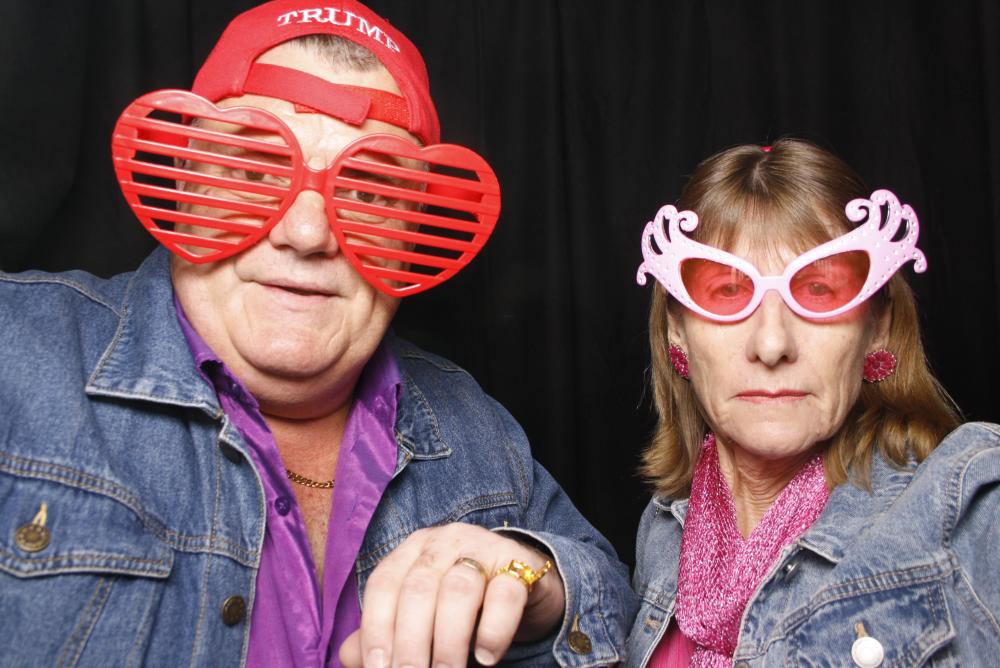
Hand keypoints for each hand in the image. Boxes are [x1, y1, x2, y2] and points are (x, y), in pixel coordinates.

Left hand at [338, 522, 564, 667]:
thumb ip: (386, 633)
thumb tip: (349, 656)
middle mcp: (444, 541)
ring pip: (459, 590)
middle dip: (410, 642)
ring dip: (448, 641)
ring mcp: (483, 548)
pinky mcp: (518, 564)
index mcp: (412, 550)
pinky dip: (493, 628)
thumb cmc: (462, 605)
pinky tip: (485, 656)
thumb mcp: (422, 615)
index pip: (384, 583)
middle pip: (418, 588)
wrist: (524, 585)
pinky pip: (505, 593)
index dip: (376, 628)